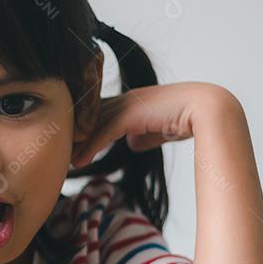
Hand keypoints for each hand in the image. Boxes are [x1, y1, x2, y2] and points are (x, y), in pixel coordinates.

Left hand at [71, 82, 230, 166]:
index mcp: (130, 102)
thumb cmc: (187, 119)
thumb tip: (133, 144)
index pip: (97, 116)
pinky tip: (80, 162)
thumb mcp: (158, 130)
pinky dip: (90, 148)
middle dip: (72, 138)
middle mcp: (125, 100)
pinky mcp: (132, 114)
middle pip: (89, 119)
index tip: (70, 149)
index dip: (83, 133)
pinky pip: (104, 132)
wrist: (207, 109)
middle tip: (55, 156)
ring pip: (92, 125)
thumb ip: (143, 135)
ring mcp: (127, 105)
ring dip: (76, 146)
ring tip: (63, 163)